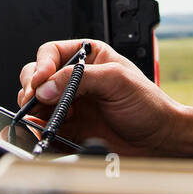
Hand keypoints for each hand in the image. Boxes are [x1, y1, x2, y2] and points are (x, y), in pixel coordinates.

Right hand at [11, 38, 181, 155]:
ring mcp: (69, 104)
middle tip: (37, 100)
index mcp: (88, 58)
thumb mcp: (118, 80)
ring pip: (35, 102)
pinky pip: (43, 126)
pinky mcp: (68, 129)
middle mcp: (75, 79)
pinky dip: (38, 128)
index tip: (41, 80)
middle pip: (37, 76)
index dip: (42, 65)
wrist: (160, 140)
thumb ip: (80, 78)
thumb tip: (48, 86)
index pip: (51, 53)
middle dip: (32, 87)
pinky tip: (46, 130)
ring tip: (50, 117)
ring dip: (35, 109)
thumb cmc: (149, 105)